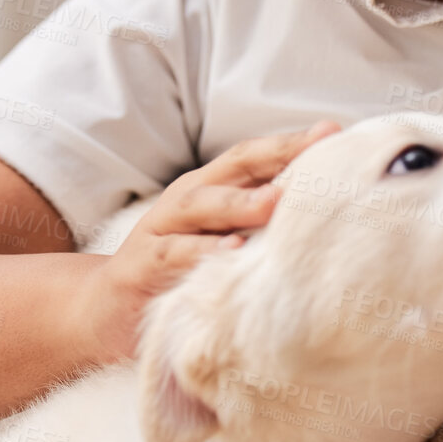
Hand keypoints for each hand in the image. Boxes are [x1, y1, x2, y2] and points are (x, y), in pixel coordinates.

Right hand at [83, 121, 339, 360]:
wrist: (107, 309)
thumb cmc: (181, 270)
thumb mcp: (222, 240)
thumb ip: (262, 224)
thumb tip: (325, 212)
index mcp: (212, 188)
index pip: (256, 157)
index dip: (293, 142)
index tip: (335, 132)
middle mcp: (188, 200)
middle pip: (234, 169)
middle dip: (277, 157)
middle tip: (317, 152)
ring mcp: (161, 229)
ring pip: (202, 206)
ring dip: (240, 203)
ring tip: (275, 203)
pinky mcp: (142, 265)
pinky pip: (173, 255)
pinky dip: (200, 253)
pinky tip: (230, 254)